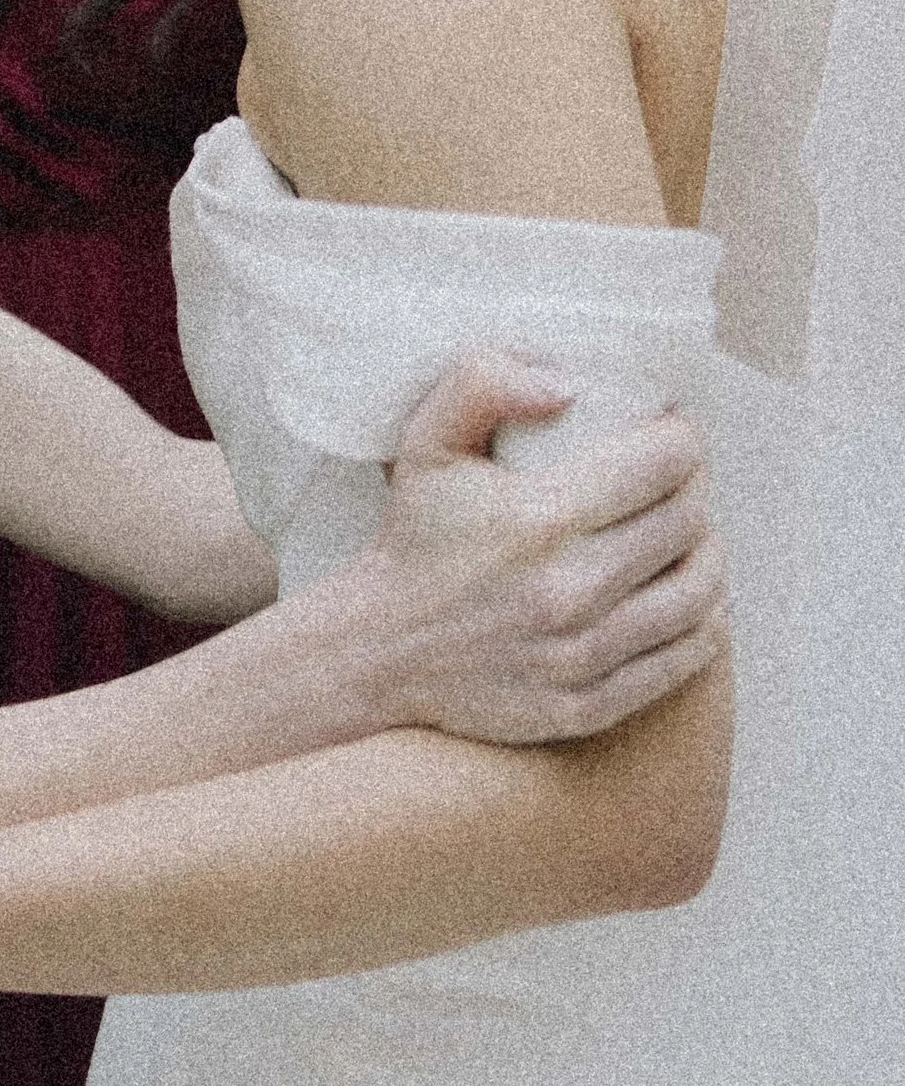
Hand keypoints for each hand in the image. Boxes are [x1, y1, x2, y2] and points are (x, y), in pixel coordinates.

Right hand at [355, 356, 725, 743]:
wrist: (377, 650)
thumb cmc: (414, 538)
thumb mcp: (427, 441)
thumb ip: (484, 381)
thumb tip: (569, 386)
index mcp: (538, 520)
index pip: (665, 463)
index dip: (680, 436)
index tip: (668, 430)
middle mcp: (569, 591)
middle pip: (690, 523)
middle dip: (694, 489)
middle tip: (675, 479)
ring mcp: (582, 655)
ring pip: (701, 591)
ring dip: (707, 553)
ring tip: (688, 535)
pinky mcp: (588, 704)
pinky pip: (685, 657)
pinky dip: (702, 621)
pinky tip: (689, 597)